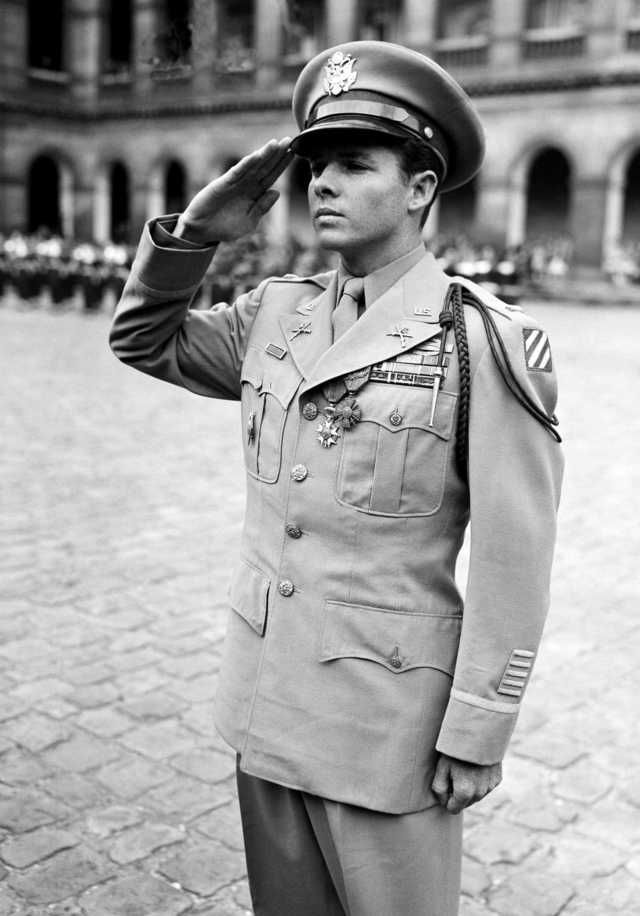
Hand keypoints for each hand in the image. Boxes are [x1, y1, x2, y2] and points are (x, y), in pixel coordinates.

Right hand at [174, 137, 293, 244]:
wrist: (202, 231)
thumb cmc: (225, 228)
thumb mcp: (249, 221)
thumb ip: (262, 207)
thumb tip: (277, 192)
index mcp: (254, 194)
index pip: (271, 176)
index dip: (282, 165)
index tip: (294, 153)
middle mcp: (246, 185)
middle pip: (265, 167)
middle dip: (277, 155)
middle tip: (290, 140)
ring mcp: (235, 183)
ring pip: (253, 166)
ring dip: (264, 155)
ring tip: (276, 143)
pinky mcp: (223, 184)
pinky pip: (237, 172)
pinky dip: (247, 164)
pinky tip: (257, 156)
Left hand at [431, 753, 501, 813]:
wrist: (478, 732)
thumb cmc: (455, 749)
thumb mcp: (441, 768)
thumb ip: (439, 791)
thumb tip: (444, 803)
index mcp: (464, 792)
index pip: (453, 809)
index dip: (446, 798)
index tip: (445, 783)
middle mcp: (480, 793)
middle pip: (465, 803)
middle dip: (458, 793)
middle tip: (455, 772)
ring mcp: (490, 787)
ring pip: (476, 796)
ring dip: (470, 788)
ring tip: (465, 768)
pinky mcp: (497, 779)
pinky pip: (485, 787)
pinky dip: (480, 781)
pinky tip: (475, 767)